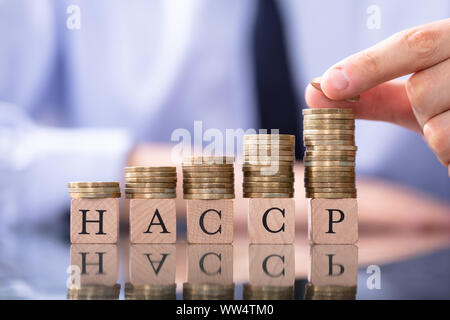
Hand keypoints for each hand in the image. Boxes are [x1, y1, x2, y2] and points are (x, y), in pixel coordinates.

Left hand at [305, 18, 449, 174]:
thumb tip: (315, 91)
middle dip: (417, 110)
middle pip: (421, 90)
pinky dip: (449, 156)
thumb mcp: (417, 93)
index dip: (367, 67)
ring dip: (435, 136)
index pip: (414, 44)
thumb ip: (371, 92)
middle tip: (434, 111)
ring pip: (437, 127)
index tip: (328, 85)